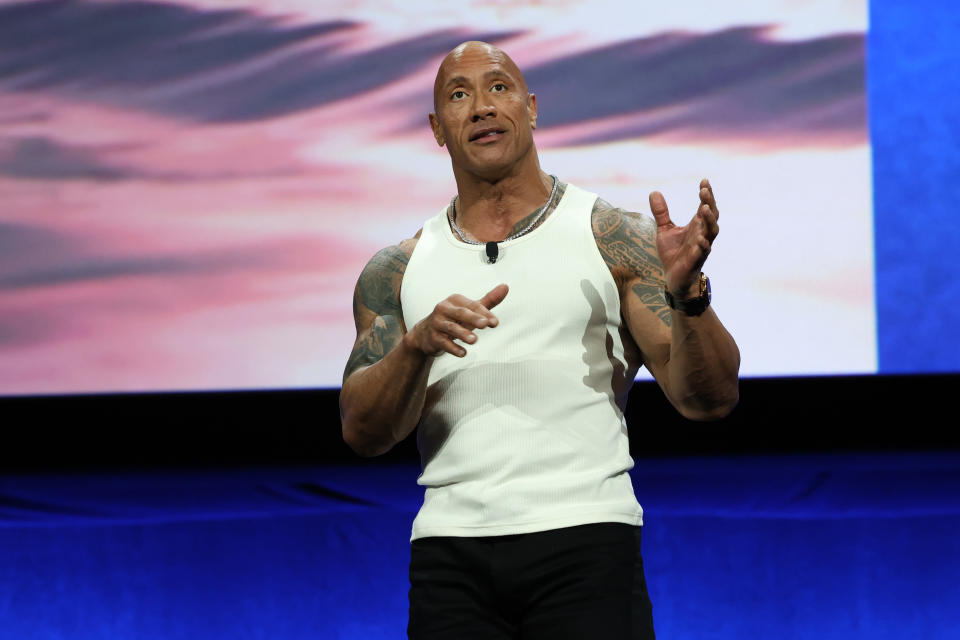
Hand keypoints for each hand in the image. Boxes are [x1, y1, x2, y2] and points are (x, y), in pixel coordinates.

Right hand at [407, 284, 507, 357]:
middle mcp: (444, 309)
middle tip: (485, 324)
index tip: (495, 323)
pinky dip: (453, 348)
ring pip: (451, 328)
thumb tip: (505, 287)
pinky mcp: (433, 337)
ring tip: (474, 340)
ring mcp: (437, 323)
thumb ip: (488, 300)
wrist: (425, 334)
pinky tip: (463, 353)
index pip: (472, 305)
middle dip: (473, 319)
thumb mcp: (470, 310)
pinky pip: (443, 342)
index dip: (484, 313)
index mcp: (455, 300)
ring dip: (462, 334)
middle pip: (460, 313)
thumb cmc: (453, 319)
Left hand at [649, 178, 719, 296]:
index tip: (704, 181)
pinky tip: (701, 239)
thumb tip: (654, 192)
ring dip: (709, 220)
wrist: (674, 278)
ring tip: (704, 208)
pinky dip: (703, 245)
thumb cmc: (673, 253)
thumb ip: (661, 213)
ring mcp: (701, 247)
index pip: (705, 206)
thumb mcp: (664, 230)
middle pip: (712, 215)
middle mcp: (702, 234)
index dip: (706, 194)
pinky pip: (703, 252)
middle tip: (704, 190)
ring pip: (712, 232)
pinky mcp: (696, 260)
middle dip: (710, 202)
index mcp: (697, 225)